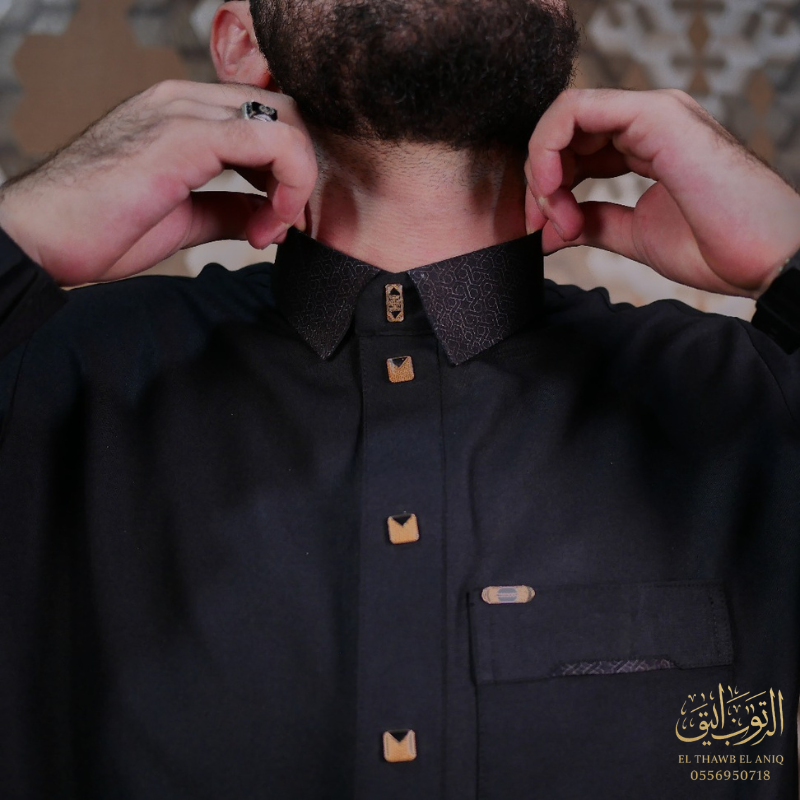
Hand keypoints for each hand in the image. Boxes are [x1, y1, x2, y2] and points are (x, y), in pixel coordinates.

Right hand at [0, 81, 316, 285]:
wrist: (42, 239)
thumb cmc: (100, 228)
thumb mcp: (183, 218)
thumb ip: (227, 209)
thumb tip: (266, 216)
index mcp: (183, 114)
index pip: (266, 119)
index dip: (288, 171)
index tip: (275, 222)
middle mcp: (186, 101)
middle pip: (284, 114)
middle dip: (299, 173)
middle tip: (280, 224)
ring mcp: (184, 111)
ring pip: (285, 121)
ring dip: (297, 182)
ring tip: (269, 229)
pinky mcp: (183, 135)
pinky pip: (271, 139)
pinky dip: (289, 183)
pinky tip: (267, 225)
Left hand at [525, 88, 799, 298]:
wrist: (764, 261)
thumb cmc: (716, 248)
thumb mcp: (635, 235)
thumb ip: (594, 223)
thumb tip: (548, 231)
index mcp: (647, 145)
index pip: (577, 148)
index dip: (548, 188)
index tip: (544, 232)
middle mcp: (648, 123)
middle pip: (565, 132)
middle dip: (539, 182)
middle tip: (541, 228)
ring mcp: (654, 114)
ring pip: (565, 116)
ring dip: (543, 170)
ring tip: (554, 217)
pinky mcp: (656, 116)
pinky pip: (577, 110)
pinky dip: (550, 148)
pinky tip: (553, 188)